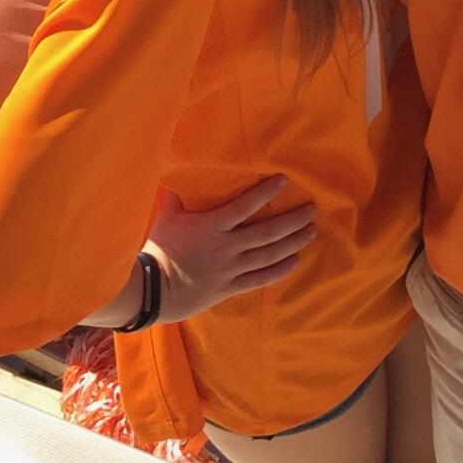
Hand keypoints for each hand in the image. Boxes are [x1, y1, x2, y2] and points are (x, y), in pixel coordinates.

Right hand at [148, 177, 317, 323]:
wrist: (151, 292)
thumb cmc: (158, 251)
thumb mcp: (167, 218)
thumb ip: (176, 196)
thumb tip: (177, 171)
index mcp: (213, 226)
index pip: (245, 206)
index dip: (265, 192)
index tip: (284, 180)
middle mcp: (227, 247)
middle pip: (267, 232)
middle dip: (292, 221)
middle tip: (312, 210)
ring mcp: (230, 269)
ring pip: (268, 255)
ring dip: (292, 243)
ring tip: (310, 232)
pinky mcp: (229, 287)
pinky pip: (259, 279)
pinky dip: (278, 271)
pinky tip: (294, 262)